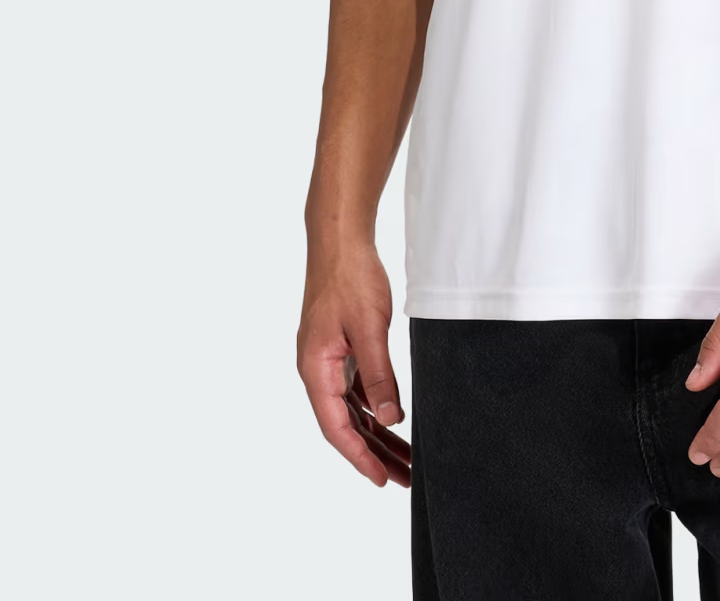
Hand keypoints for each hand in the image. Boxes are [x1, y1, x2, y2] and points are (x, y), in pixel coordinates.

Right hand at [297, 236, 411, 487]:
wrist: (339, 239)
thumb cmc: (350, 277)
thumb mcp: (369, 328)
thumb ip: (380, 375)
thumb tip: (391, 419)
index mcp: (315, 369)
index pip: (336, 427)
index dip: (359, 457)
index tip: (382, 480)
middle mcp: (317, 370)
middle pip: (345, 424)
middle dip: (374, 453)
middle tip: (405, 478)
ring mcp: (327, 360)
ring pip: (352, 409)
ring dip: (376, 434)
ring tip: (404, 458)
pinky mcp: (340, 349)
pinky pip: (356, 389)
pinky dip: (374, 407)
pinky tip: (393, 421)